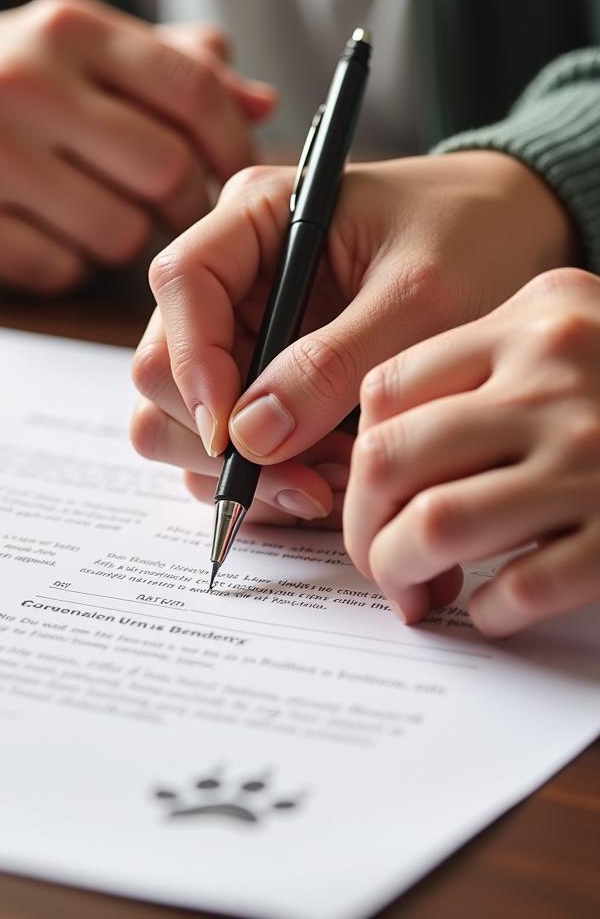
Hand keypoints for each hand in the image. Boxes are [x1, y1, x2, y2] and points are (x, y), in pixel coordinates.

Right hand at [0, 0, 274, 293]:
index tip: (236, 178)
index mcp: (67, 29)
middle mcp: (21, 82)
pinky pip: (53, 271)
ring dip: (120, 243)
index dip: (232, 146)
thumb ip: (167, 66)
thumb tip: (259, 103)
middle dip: (182, 207)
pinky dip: (64, 268)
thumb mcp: (69, 50)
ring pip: (114, 233)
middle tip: (168, 213)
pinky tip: (41, 240)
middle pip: (164, 171)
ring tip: (93, 220)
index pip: (193, 90)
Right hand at [131, 153, 573, 522]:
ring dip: (242, 470)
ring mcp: (233, 334)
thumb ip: (333, 362)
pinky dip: (262, 479)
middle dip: (221, 440)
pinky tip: (326, 482)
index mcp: (252, 219)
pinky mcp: (251, 383)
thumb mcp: (418, 297)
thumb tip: (249, 436)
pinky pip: (221, 448)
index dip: (193, 364)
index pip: (181, 284)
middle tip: (308, 481)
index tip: (233, 436)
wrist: (512, 240)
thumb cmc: (471, 238)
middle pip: (160, 369)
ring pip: (174, 420)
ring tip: (330, 485)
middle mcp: (227, 278)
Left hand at [344, 268, 599, 636]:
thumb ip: (483, 366)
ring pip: (437, 523)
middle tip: (376, 559)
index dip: (355, 457)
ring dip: (403, 572)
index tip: (364, 497)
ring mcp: (599, 456)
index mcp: (533, 320)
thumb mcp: (572, 327)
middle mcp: (559, 379)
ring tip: (414, 590)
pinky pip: (531, 582)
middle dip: (362, 527)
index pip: (385, 390)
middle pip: (390, 459)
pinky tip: (492, 608)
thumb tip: (379, 459)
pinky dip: (492, 607)